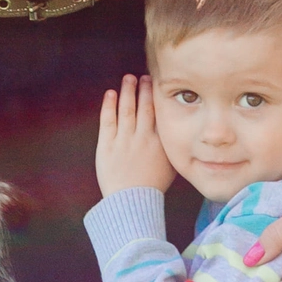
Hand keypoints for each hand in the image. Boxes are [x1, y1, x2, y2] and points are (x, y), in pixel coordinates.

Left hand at [95, 74, 172, 196]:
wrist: (131, 204)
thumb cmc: (152, 187)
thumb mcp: (170, 165)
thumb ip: (171, 145)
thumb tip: (175, 130)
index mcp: (159, 142)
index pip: (159, 112)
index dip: (157, 96)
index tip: (156, 83)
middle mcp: (143, 137)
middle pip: (144, 106)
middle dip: (144, 88)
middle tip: (144, 76)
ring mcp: (124, 140)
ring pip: (126, 109)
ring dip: (127, 91)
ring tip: (128, 78)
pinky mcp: (107, 146)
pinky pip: (108, 120)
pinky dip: (109, 105)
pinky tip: (110, 94)